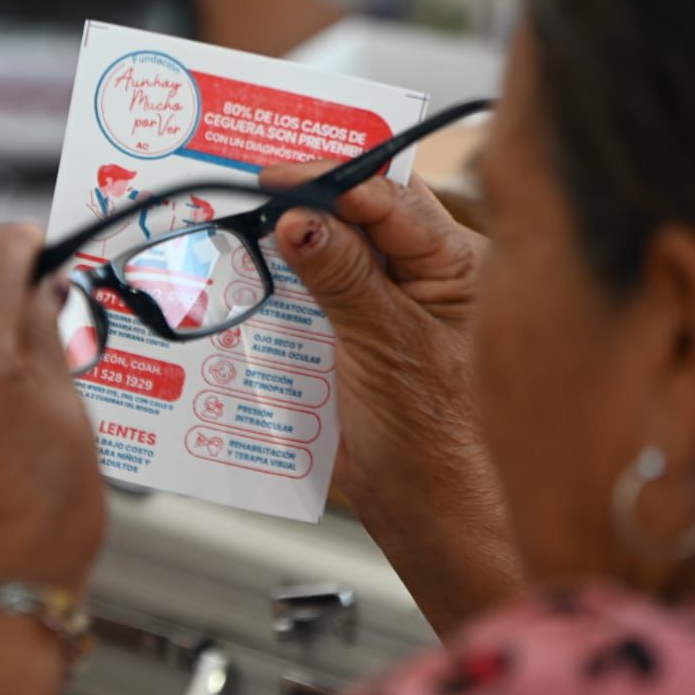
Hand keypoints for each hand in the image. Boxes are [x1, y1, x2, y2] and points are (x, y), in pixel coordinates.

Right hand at [260, 164, 522, 628]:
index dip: (331, 180)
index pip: (391, 197)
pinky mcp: (353, 335)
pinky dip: (277, 286)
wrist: (435, 517)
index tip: (276, 176)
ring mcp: (387, 304)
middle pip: (356, 213)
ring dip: (284, 242)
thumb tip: (301, 218)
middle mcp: (425, 273)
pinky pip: (311, 294)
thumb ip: (343, 277)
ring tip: (235, 225)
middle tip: (246, 188)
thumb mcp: (387, 347)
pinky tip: (244, 278)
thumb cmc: (444, 442)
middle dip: (304, 199)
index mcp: (459, 262)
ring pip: (329, 250)